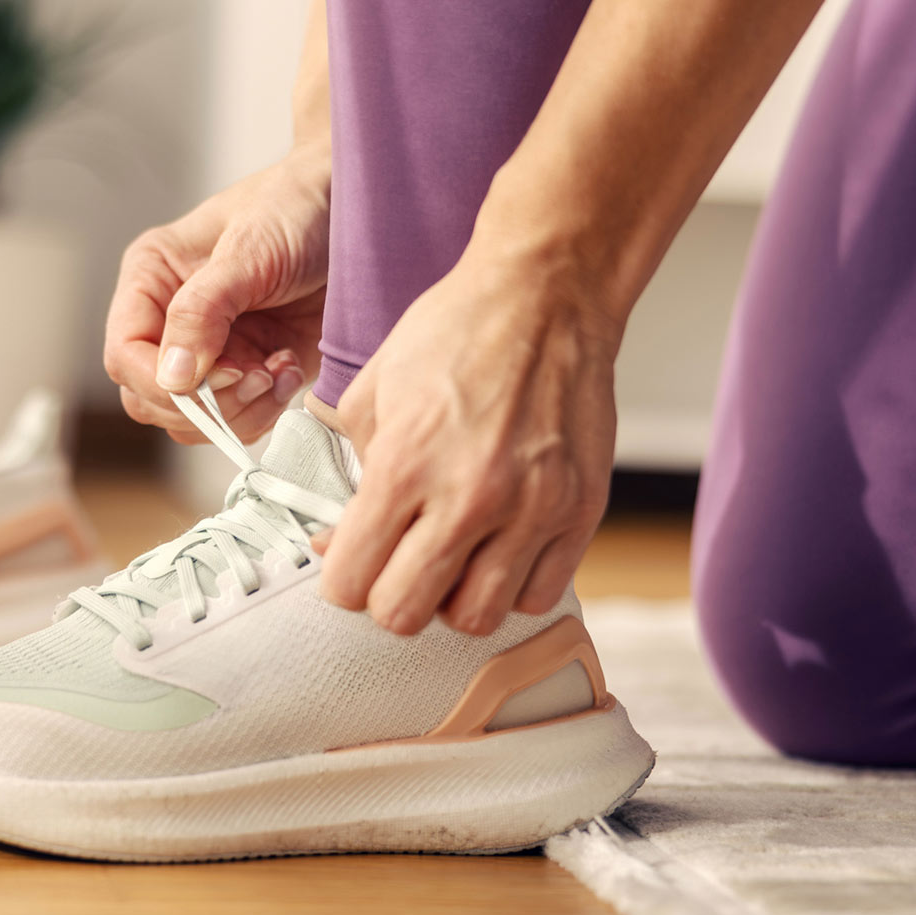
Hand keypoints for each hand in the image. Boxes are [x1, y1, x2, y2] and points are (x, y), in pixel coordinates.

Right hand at [104, 156, 329, 444]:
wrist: (355, 212)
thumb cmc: (294, 208)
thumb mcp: (247, 250)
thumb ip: (203, 311)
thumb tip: (173, 377)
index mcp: (151, 281)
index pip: (125, 354)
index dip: (160, 379)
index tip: (217, 375)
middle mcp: (171, 322)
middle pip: (152, 398)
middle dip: (205, 401)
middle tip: (254, 373)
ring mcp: (211, 352)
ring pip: (194, 421)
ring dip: (240, 411)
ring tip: (277, 368)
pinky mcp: (252, 371)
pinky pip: (240, 420)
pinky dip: (267, 410)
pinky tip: (290, 369)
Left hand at [321, 249, 618, 634]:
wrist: (546, 295)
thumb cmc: (456, 334)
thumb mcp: (372, 393)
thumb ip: (348, 475)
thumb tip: (334, 543)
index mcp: (405, 464)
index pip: (351, 583)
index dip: (342, 580)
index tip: (352, 561)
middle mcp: (469, 496)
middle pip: (405, 615)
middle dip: (390, 596)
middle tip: (397, 563)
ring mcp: (533, 509)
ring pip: (476, 619)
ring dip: (454, 597)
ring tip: (452, 557)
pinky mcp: (581, 511)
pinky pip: (538, 596)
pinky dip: (512, 585)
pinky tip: (500, 547)